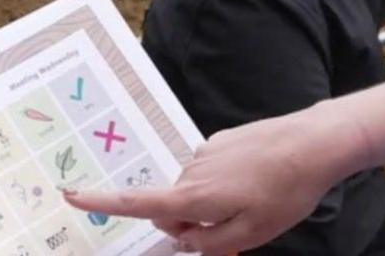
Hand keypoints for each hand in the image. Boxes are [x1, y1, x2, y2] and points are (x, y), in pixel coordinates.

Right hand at [63, 101, 367, 253]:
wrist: (314, 143)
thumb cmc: (285, 193)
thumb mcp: (250, 234)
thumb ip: (209, 242)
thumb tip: (183, 238)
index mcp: (195, 196)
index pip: (139, 203)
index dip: (101, 202)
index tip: (70, 195)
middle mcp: (193, 170)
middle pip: (174, 207)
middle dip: (192, 224)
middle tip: (235, 230)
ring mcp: (206, 152)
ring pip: (194, 190)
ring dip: (212, 203)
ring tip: (256, 200)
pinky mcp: (221, 140)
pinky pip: (210, 171)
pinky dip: (224, 183)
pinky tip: (256, 180)